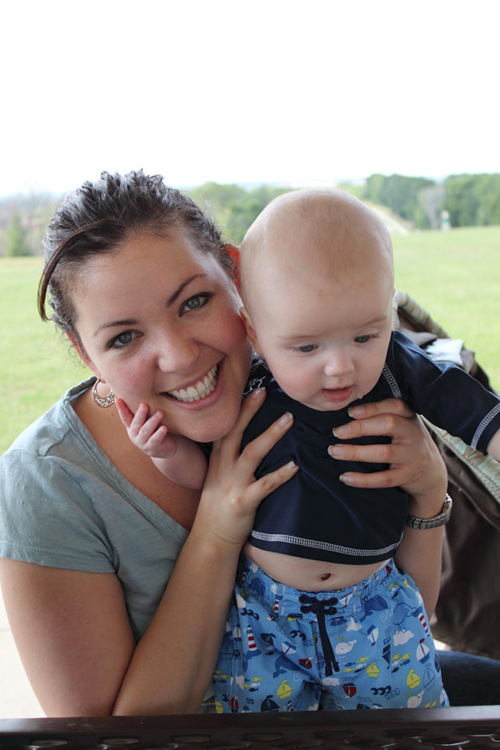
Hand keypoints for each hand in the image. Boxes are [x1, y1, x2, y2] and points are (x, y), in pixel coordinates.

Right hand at [116, 399, 177, 459]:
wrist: (164, 448)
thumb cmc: (154, 429)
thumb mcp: (147, 420)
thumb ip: (144, 411)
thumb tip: (143, 389)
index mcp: (131, 425)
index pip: (125, 416)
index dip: (121, 409)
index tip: (118, 399)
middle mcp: (134, 434)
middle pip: (136, 423)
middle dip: (140, 414)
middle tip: (144, 405)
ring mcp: (142, 442)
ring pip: (146, 431)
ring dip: (152, 421)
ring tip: (160, 413)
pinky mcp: (152, 448)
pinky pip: (155, 440)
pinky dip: (159, 434)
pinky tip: (164, 428)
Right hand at [197, 388, 298, 547]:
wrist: (210, 538)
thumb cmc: (218, 507)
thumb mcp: (217, 478)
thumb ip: (229, 459)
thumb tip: (249, 439)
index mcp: (217, 460)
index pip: (225, 428)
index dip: (237, 408)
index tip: (250, 389)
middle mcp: (223, 468)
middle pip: (235, 432)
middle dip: (249, 411)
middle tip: (264, 392)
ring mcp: (233, 484)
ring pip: (253, 453)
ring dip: (271, 434)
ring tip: (289, 419)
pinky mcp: (244, 502)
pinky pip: (265, 485)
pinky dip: (281, 474)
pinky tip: (295, 465)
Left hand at [328, 398, 446, 513]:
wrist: (431, 471)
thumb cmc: (408, 441)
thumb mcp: (404, 423)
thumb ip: (384, 413)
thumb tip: (348, 410)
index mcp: (410, 417)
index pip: (395, 406)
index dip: (372, 408)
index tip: (350, 412)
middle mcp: (414, 434)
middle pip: (388, 425)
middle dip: (360, 427)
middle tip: (337, 432)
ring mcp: (412, 456)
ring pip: (384, 452)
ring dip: (356, 452)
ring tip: (334, 451)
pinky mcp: (407, 476)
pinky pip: (384, 479)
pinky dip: (363, 480)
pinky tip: (345, 477)